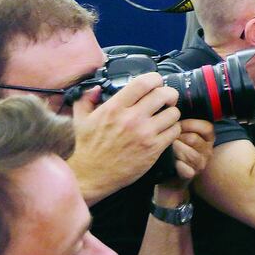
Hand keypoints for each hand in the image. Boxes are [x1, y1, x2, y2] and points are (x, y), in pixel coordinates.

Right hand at [69, 72, 181, 203]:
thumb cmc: (86, 147)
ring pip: (173, 113)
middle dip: (169, 94)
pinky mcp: (154, 149)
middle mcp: (131, 118)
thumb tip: (96, 87)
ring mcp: (144, 134)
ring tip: (165, 116)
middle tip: (166, 99)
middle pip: (164, 94)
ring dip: (172, 113)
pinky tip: (165, 131)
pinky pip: (175, 131)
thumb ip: (86, 99)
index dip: (155, 79)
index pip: (144, 83)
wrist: (91, 175)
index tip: (156, 83)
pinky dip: (173, 129)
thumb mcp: (80, 118)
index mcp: (114, 107)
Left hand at [169, 119, 215, 181]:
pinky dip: (175, 163)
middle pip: (193, 139)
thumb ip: (184, 123)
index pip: (206, 127)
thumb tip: (173, 111)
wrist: (172, 172)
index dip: (190, 124)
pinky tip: (171, 160)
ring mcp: (200, 163)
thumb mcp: (184, 132)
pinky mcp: (191, 174)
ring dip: (174, 149)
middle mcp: (207, 150)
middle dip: (177, 136)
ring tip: (166, 147)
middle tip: (167, 136)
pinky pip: (183, 167)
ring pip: (188, 153)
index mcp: (208, 138)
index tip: (177, 123)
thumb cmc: (178, 147)